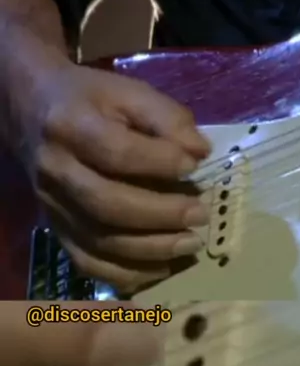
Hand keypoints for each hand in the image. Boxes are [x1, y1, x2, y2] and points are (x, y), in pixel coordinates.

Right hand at [22, 60, 210, 290]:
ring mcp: (52, 205)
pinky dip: (126, 273)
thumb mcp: (128, 92)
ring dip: (151, 250)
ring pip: (98, 241)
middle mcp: (55, 170)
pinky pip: (87, 263)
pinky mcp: (56, 229)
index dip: (159, 162)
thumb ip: (166, 117)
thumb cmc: (90, 100)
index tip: (194, 166)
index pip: (116, 151)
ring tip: (190, 243)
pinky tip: (161, 267)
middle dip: (160, 214)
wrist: (32, 112)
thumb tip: (200, 152)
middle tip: (200, 214)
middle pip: (106, 203)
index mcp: (71, 126)